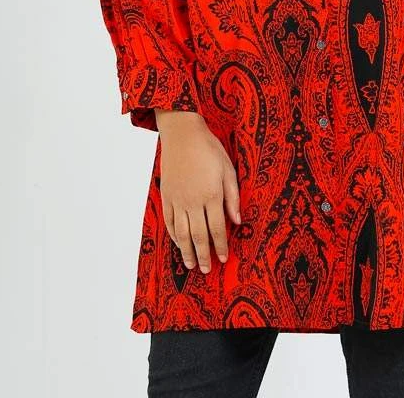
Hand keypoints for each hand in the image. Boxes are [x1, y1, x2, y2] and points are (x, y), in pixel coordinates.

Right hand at [154, 110, 241, 272]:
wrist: (182, 134)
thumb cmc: (209, 149)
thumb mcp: (228, 169)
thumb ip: (233, 197)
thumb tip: (237, 221)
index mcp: (211, 195)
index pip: (217, 228)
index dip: (221, 245)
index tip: (225, 258)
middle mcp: (193, 201)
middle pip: (198, 235)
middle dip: (204, 255)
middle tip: (207, 270)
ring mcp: (177, 200)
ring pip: (182, 233)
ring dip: (187, 251)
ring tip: (191, 265)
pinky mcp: (166, 196)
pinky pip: (170, 221)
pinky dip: (174, 235)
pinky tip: (179, 243)